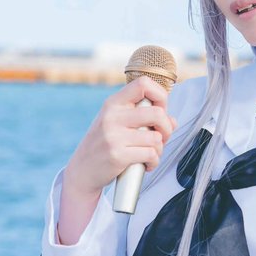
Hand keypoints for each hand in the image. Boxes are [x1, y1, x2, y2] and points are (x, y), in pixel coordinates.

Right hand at [63, 76, 177, 196]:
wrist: (82, 171)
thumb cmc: (104, 145)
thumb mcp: (118, 124)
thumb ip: (144, 118)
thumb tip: (173, 121)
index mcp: (113, 103)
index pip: (143, 84)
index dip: (160, 96)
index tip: (160, 110)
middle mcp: (112, 116)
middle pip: (157, 113)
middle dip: (167, 128)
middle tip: (162, 137)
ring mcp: (114, 135)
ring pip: (156, 138)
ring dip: (160, 149)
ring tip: (151, 153)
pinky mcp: (117, 155)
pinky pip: (151, 154)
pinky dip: (154, 162)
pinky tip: (146, 164)